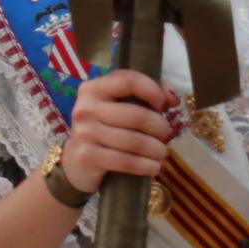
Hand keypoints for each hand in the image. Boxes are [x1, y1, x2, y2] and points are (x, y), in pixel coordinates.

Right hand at [61, 70, 177, 193]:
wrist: (76, 162)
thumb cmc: (105, 129)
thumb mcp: (120, 106)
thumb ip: (146, 94)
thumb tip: (172, 98)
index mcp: (93, 89)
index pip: (128, 80)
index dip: (153, 90)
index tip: (163, 105)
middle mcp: (85, 108)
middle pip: (137, 115)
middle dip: (160, 128)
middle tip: (165, 135)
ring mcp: (84, 132)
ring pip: (135, 141)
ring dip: (157, 150)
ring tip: (161, 153)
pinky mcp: (87, 156)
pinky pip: (127, 162)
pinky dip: (147, 166)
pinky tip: (153, 167)